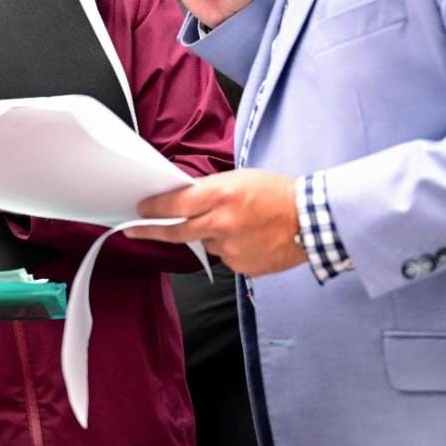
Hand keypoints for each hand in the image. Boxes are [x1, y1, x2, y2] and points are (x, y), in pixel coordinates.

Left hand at [125, 170, 306, 275]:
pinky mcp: (242, 266)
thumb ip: (209, 191)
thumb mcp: (238, 179)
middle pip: (176, 232)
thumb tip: (184, 198)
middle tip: (134, 230)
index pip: (173, 205)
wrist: (311, 219)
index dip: (152, 209)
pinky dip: (230, 248)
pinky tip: (248, 237)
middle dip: (152, 231)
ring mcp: (231, 249)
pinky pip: (226, 257)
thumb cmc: (277, 193)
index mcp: (218, 197)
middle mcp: (221, 224)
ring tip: (235, 223)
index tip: (139, 211)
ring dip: (209, 235)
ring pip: (206, 244)